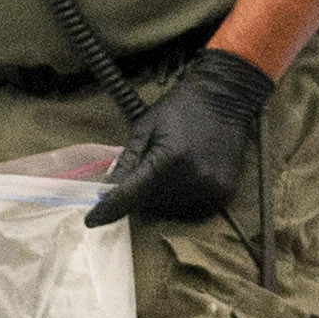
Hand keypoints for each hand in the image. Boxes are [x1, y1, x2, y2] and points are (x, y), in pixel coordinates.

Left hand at [85, 48, 274, 228]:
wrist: (226, 96)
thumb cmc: (181, 106)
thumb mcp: (146, 126)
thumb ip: (128, 161)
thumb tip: (107, 190)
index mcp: (169, 159)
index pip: (130, 196)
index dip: (108, 210)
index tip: (91, 220)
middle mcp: (192, 179)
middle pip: (150, 207)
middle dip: (140, 197)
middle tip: (146, 175)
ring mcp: (211, 189)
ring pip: (171, 212)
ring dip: (162, 201)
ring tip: (169, 174)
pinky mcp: (225, 194)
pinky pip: (194, 212)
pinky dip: (183, 203)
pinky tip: (186, 180)